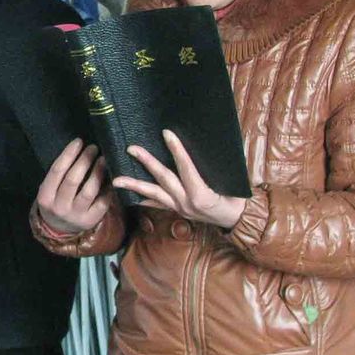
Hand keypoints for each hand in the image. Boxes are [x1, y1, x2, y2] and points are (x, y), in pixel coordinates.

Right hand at [36, 139, 111, 233]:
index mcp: (45, 197)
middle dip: (84, 161)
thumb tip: (78, 149)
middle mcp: (60, 207)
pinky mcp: (91, 220)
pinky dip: (107, 188)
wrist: (59, 229)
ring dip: (98, 172)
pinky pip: (102, 201)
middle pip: (73, 180)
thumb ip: (60, 175)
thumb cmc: (56, 201)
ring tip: (103, 159)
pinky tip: (111, 176)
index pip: (57, 171)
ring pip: (89, 191)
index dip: (68, 154)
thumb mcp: (49, 190)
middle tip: (93, 148)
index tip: (79, 141)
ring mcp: (76, 215)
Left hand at [113, 129, 246, 228]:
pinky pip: (156, 204)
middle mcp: (187, 201)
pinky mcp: (177, 211)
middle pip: (164, 178)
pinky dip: (142, 198)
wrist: (237, 221)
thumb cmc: (237, 199)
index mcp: (201, 194)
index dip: (176, 150)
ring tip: (116, 180)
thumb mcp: (232, 182)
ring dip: (134, 185)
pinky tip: (128, 194)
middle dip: (147, 162)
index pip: (186, 168)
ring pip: (154, 194)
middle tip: (132, 149)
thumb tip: (209, 144)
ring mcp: (179, 207)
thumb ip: (217, 167)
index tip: (166, 133)